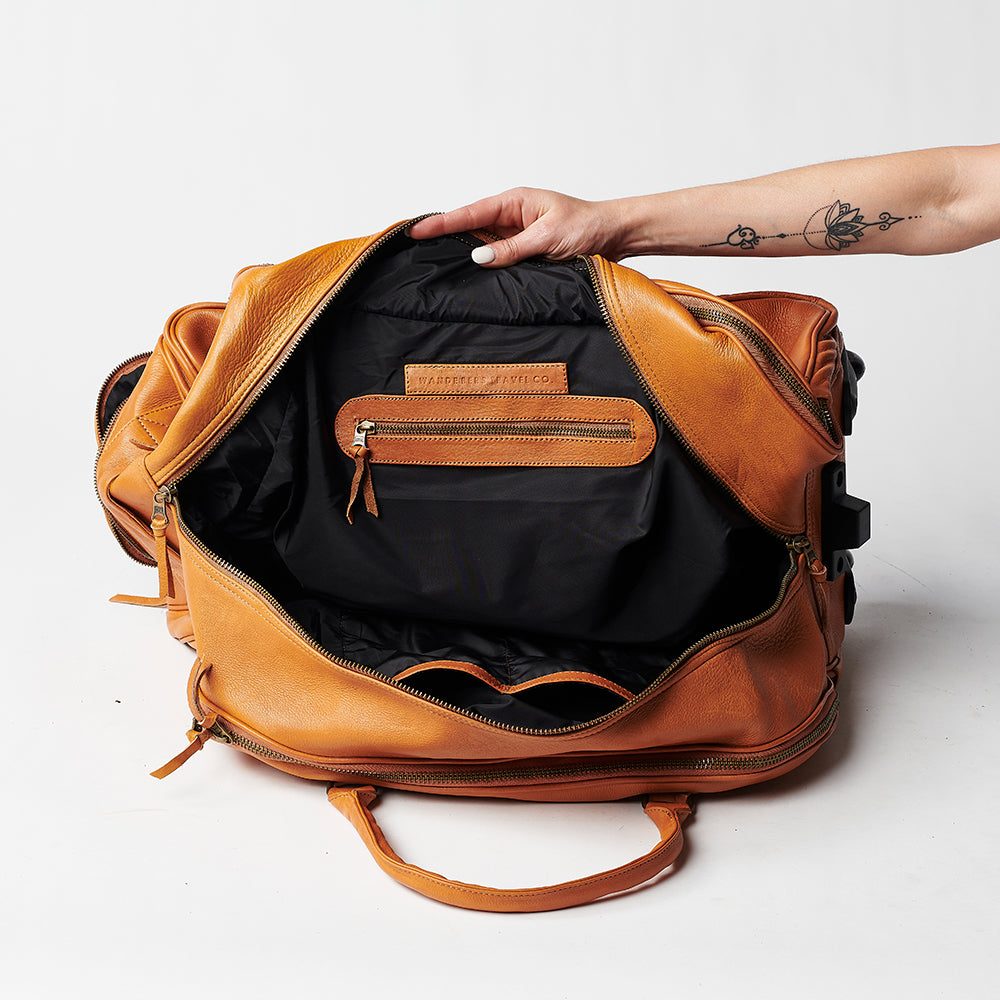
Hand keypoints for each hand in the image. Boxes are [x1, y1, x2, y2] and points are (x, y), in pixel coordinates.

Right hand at [408, 188, 629, 266]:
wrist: (616, 235)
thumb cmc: (588, 227)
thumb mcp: (548, 238)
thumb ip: (513, 248)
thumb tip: (479, 256)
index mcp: (515, 202)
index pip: (470, 213)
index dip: (442, 223)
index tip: (416, 230)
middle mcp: (512, 216)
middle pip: (470, 228)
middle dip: (443, 237)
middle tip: (412, 248)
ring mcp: (517, 235)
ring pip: (482, 245)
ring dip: (463, 254)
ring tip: (432, 264)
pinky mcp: (525, 252)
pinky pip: (499, 259)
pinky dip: (485, 267)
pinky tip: (468, 275)